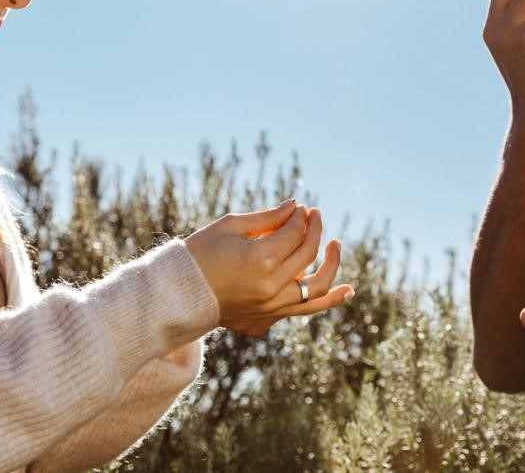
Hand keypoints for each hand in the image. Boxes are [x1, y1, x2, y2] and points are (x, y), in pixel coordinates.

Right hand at [184, 200, 353, 331]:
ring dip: (333, 266)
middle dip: (314, 230)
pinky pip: (305, 309)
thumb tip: (295, 206)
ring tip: (338, 246)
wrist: (177, 294)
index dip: (300, 217)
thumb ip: (267, 217)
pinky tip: (347, 291)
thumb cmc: (199, 253)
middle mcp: (271, 286)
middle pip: (307, 254)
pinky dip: (328, 300)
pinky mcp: (267, 318)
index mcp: (260, 259)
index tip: (300, 208)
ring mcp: (271, 306)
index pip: (294, 233)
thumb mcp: (229, 226)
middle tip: (314, 216)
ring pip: (316, 288)